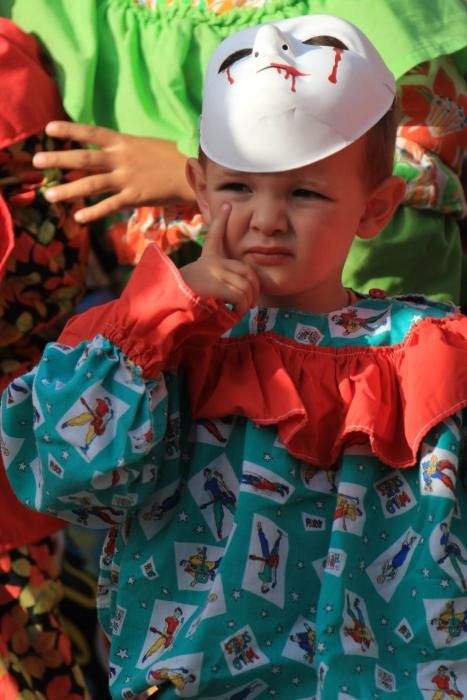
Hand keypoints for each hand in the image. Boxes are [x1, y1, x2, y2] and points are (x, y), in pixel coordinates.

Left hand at [32, 121, 194, 222]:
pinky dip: (93, 211)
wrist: (196, 172)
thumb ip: (129, 150)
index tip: (48, 129)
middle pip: (83, 158)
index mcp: (125, 142)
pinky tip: (78, 217)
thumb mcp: (148, 146)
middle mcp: (121, 159)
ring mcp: (127, 178)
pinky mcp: (135, 197)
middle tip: (36, 162)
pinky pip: (110, 205)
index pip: (91, 133)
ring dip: (68, 190)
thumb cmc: (176, 157)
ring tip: (48, 195)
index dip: (70, 130)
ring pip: (91, 184)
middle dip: (58, 159)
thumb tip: (116, 154)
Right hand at [180, 204, 259, 316]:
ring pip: (245, 287)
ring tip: (241, 310)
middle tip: (251, 302)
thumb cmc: (185, 298)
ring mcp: (215, 271)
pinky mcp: (216, 283)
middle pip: (247, 271)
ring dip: (247, 302)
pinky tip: (235, 312)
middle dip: (254, 289)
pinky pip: (239, 296)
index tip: (226, 204)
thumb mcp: (199, 284)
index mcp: (207, 259)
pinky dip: (241, 307)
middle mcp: (212, 262)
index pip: (215, 235)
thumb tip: (234, 293)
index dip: (221, 219)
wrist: (168, 302)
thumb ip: (215, 282)